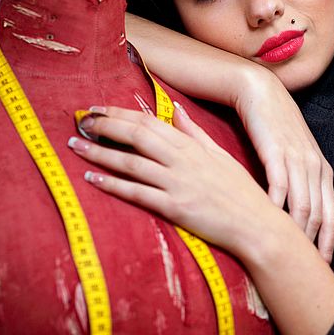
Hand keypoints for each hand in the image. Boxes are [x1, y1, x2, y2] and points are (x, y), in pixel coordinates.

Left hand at [68, 105, 280, 259]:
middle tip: (81, 123)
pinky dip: (113, 185)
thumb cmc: (240, 191)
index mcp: (191, 146)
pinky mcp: (174, 208)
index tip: (98, 110)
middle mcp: (182, 161)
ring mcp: (177, 184)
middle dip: (105, 127)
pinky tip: (93, 178)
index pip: (148, 122)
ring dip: (100, 153)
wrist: (257, 225)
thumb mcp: (219, 154)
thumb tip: (176, 109)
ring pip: (131, 163)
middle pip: (136, 136)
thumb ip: (194, 132)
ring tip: (76, 147)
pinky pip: (137, 194)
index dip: (120, 114)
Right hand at [233, 66, 333, 262]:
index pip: (332, 217)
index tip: (319, 268)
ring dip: (294, 235)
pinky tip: (266, 226)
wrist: (261, 93)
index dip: (327, 245)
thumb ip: (296, 182)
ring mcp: (298, 160)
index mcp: (322, 171)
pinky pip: (279, 189)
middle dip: (311, 247)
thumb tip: (289, 213)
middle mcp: (315, 168)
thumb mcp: (292, 156)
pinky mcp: (277, 153)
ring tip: (282, 257)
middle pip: (319, 218)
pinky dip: (275, 211)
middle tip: (299, 272)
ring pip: (302, 207)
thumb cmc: (274, 127)